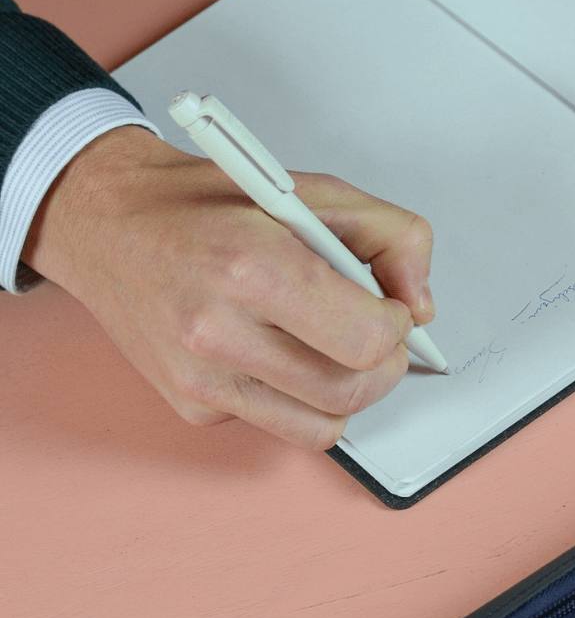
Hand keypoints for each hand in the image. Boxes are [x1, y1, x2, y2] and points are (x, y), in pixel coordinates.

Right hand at [22, 125, 433, 448]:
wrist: (110, 222)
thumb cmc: (208, 202)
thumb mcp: (313, 191)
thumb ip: (391, 236)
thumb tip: (421, 304)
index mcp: (254, 267)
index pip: (367, 340)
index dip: (397, 324)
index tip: (390, 304)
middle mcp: (219, 333)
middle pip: (351, 392)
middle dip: (384, 363)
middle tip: (374, 328)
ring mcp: (199, 380)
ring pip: (322, 426)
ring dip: (347, 387)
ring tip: (332, 340)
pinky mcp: (190, 406)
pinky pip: (278, 421)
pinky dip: (297, 393)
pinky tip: (276, 346)